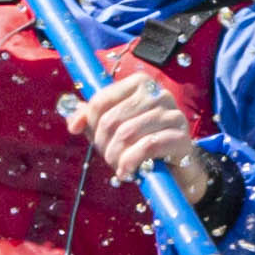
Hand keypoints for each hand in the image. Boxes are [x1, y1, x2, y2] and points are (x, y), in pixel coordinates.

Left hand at [66, 67, 206, 189]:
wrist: (176, 165)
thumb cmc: (140, 140)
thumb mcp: (112, 127)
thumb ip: (91, 118)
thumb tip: (73, 123)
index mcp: (140, 83)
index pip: (101, 100)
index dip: (89, 123)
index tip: (90, 138)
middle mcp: (158, 93)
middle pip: (112, 119)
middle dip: (103, 144)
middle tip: (107, 157)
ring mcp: (172, 113)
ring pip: (127, 133)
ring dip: (115, 156)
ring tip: (117, 165)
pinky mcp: (181, 135)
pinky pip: (147, 146)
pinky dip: (130, 161)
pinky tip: (126, 171)